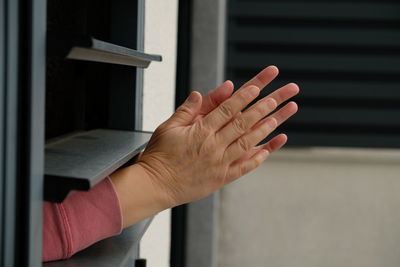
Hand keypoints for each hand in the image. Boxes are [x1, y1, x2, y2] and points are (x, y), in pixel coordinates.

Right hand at [137, 66, 298, 206]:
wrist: (155, 185)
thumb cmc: (160, 156)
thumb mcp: (168, 127)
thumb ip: (186, 110)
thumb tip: (200, 94)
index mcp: (200, 131)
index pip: (226, 110)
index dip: (243, 97)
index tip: (256, 88)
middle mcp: (213, 146)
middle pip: (242, 123)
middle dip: (261, 108)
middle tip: (276, 98)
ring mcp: (219, 163)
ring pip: (247, 143)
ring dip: (264, 129)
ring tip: (278, 118)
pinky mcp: (221, 178)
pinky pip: (244, 167)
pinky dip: (258, 158)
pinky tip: (269, 149)